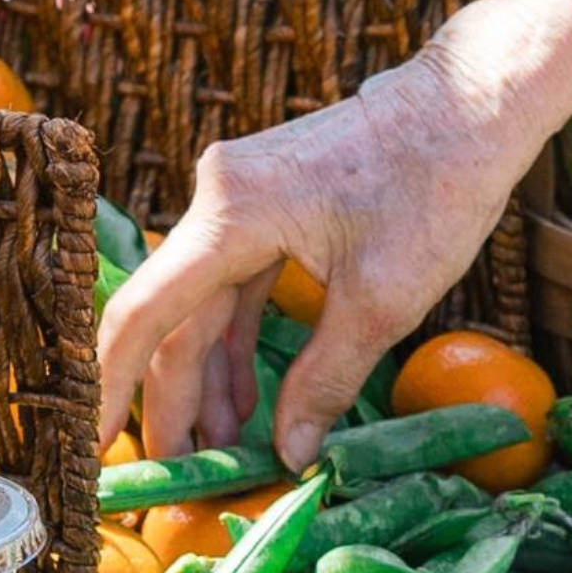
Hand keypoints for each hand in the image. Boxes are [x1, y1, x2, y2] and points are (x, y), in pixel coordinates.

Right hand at [101, 0, 571, 466]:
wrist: (475, 100)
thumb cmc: (436, 187)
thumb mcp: (382, 301)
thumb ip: (325, 381)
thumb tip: (290, 454)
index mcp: (230, 216)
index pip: (146, 314)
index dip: (114, 385)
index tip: (96, 445)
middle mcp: (218, 198)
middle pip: (174, 315)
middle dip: (176, 398)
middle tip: (179, 471)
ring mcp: (241, 195)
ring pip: (206, 303)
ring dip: (212, 375)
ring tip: (224, 446)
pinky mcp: (270, 199)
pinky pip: (237, 280)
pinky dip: (241, 337)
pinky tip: (249, 395)